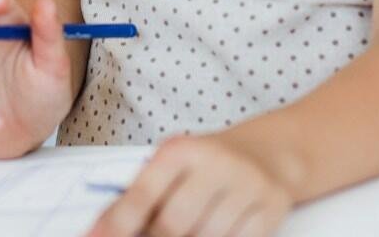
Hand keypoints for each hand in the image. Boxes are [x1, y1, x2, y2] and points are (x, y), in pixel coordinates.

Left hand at [88, 133, 293, 236]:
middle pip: (174, 225)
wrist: (268, 154)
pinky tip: (213, 232)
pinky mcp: (272, 208)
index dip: (118, 224)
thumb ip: (143, 195)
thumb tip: (106, 229)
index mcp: (180, 150)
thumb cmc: (206, 166)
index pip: (143, 194)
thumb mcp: (171, 167)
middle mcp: (215, 163)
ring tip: (187, 232)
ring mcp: (247, 186)